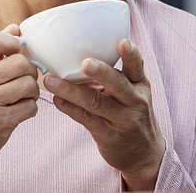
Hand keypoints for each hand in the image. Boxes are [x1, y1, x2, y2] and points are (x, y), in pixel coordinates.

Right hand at [0, 24, 39, 179]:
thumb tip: (17, 28)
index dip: (13, 43)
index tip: (14, 53)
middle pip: (20, 63)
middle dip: (29, 70)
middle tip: (24, 78)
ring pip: (29, 85)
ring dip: (32, 91)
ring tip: (22, 94)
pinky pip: (30, 107)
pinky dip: (30, 108)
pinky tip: (18, 110)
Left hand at [44, 39, 164, 191]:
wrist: (144, 154)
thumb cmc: (132, 114)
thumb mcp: (133, 93)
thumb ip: (115, 77)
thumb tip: (79, 56)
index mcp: (140, 85)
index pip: (137, 66)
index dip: (131, 54)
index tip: (123, 42)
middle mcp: (134, 101)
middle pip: (118, 84)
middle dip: (101, 72)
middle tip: (86, 63)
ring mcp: (122, 119)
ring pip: (95, 102)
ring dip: (71, 91)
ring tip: (52, 81)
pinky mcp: (108, 135)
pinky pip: (86, 119)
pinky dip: (69, 108)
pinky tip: (57, 99)